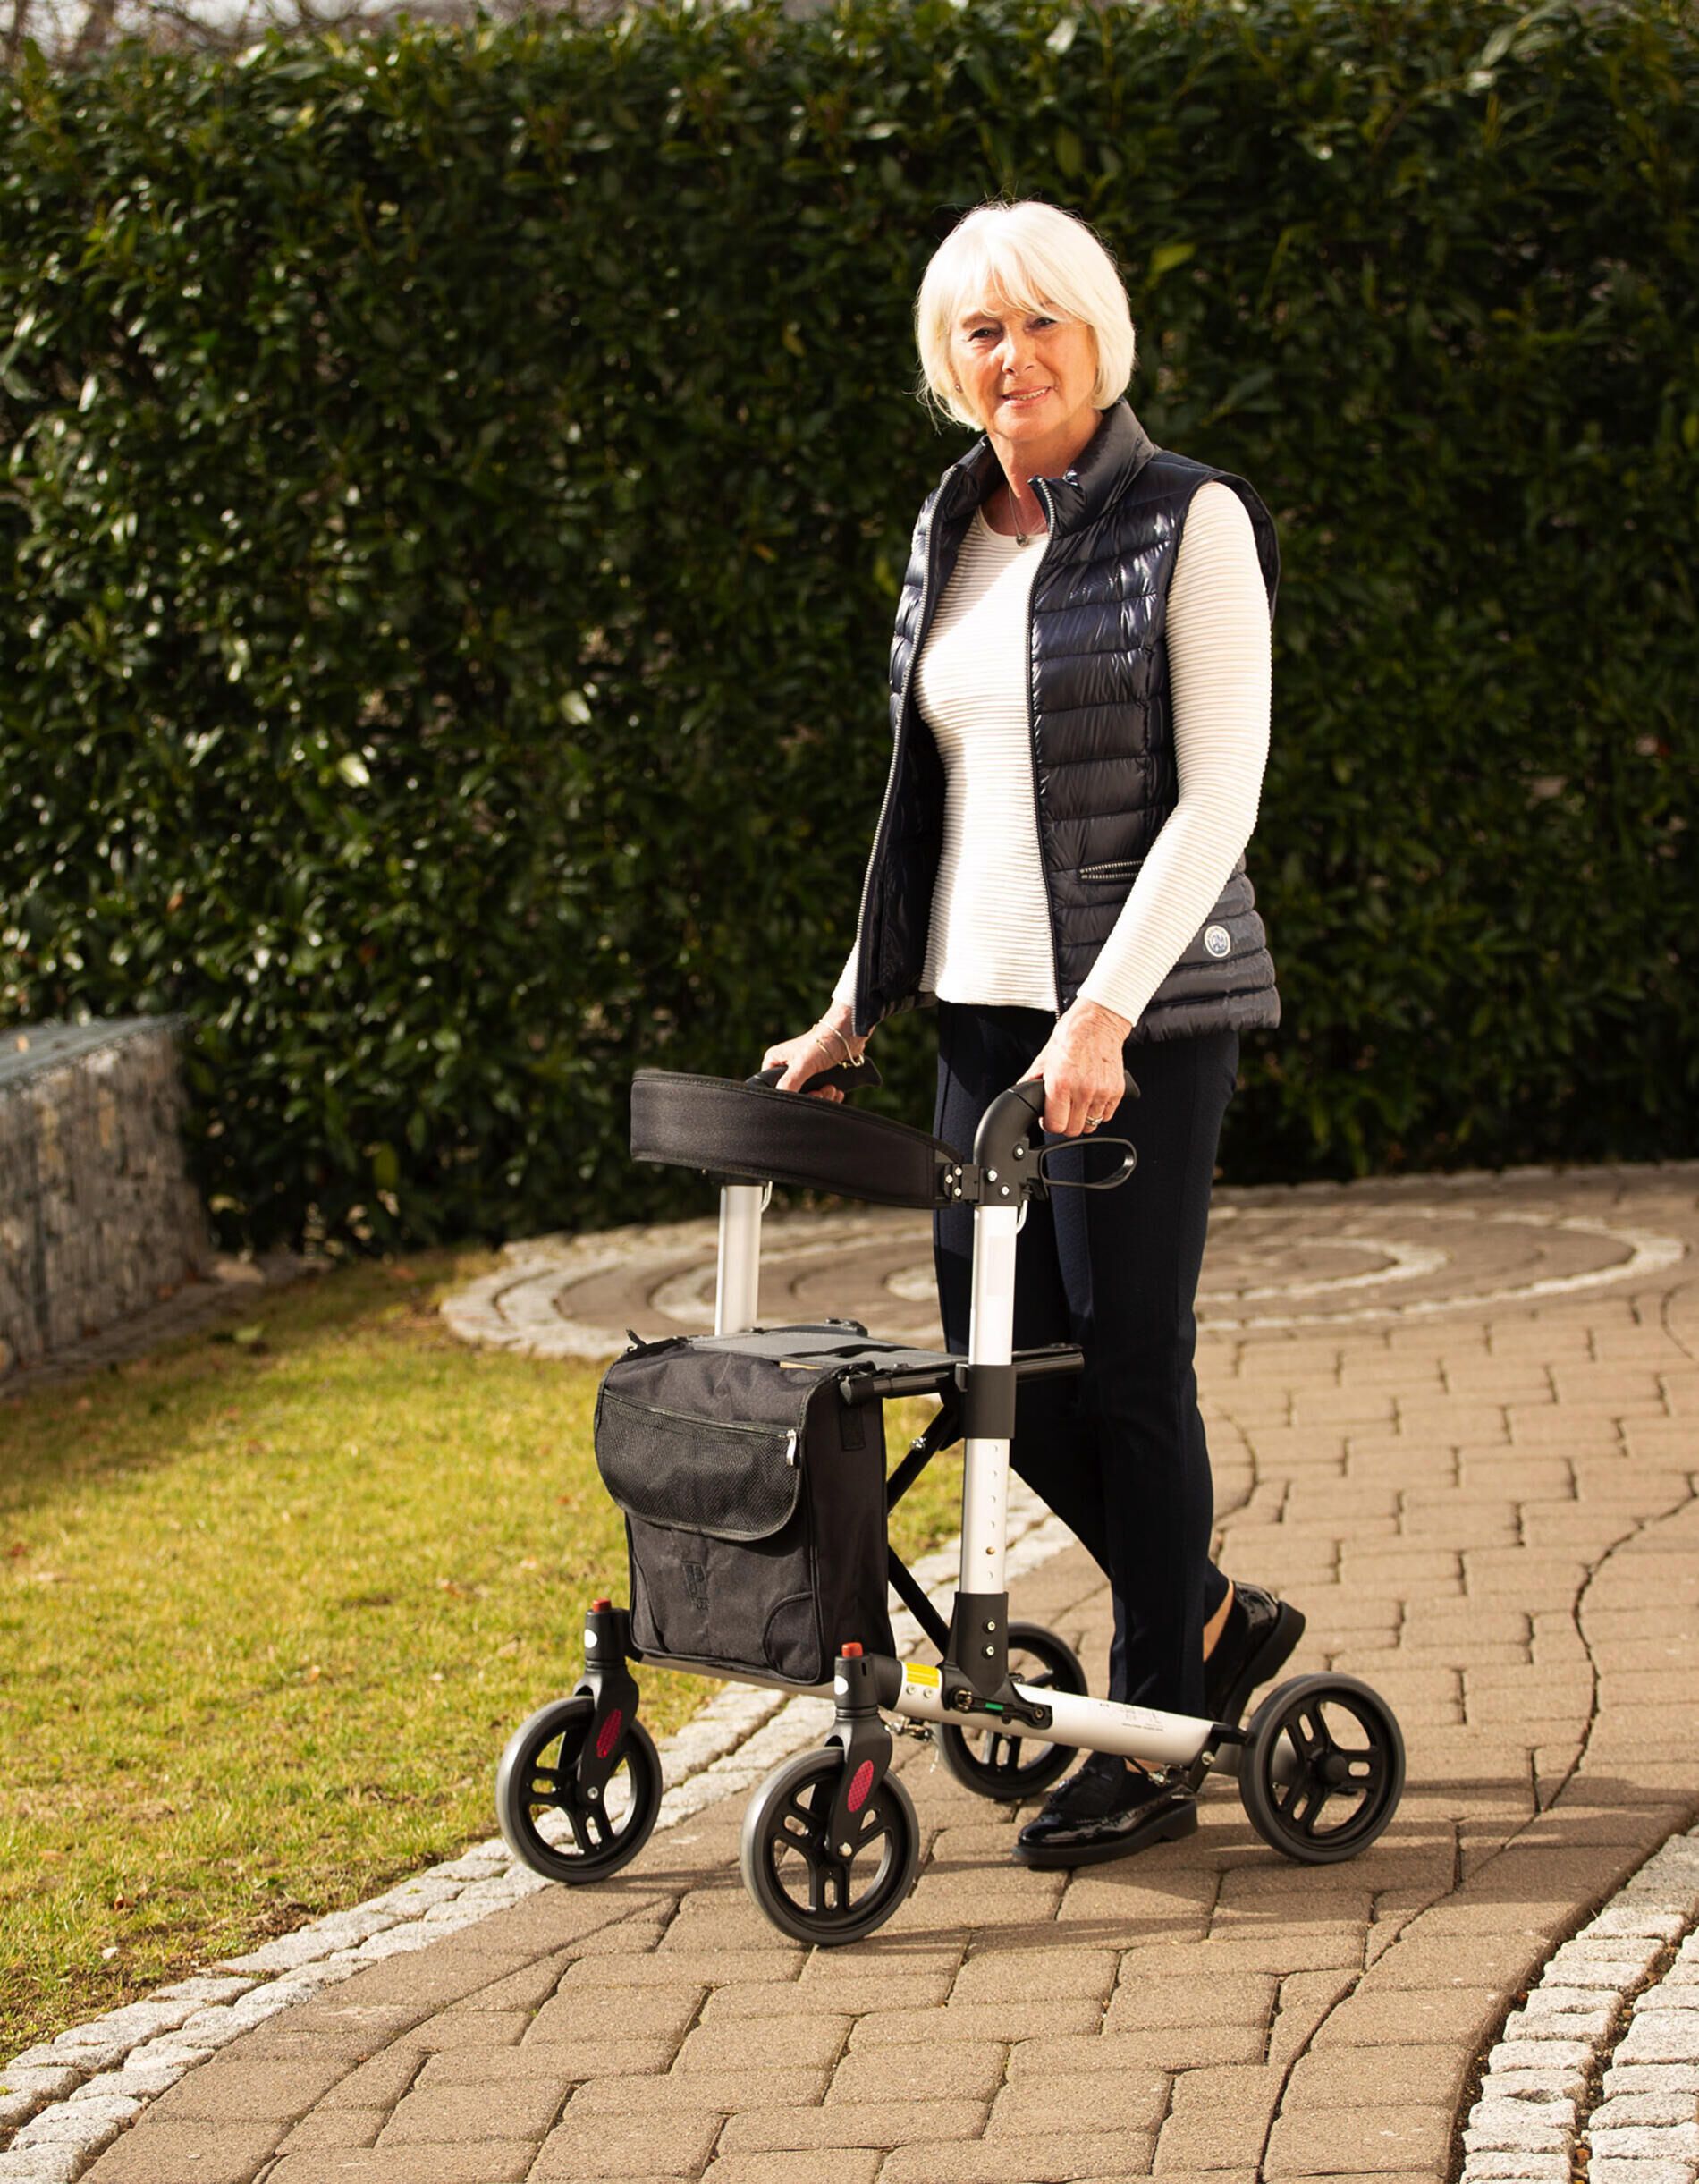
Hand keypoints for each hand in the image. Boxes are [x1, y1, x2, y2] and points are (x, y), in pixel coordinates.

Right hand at [760, 1008, 864, 1101]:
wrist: (847, 1034)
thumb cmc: (822, 1043)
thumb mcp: (802, 1064)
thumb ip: (789, 1083)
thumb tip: (782, 1101)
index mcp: (775, 1061)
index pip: (773, 1088)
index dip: (787, 1096)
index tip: (804, 1095)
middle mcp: (787, 1068)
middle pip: (794, 1094)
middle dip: (811, 1097)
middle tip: (821, 1093)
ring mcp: (803, 1073)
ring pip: (809, 1096)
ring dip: (823, 1097)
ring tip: (831, 1089)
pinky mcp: (819, 1077)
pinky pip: (821, 1095)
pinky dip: (829, 1096)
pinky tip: (837, 1092)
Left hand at [1022, 998, 1132, 1136]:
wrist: (1098, 1022)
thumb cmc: (1072, 1035)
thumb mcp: (1044, 1057)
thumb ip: (1032, 1080)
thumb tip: (1022, 1094)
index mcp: (1061, 1084)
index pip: (1056, 1125)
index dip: (1049, 1124)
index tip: (1049, 1118)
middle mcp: (1083, 1090)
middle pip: (1073, 1129)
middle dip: (1065, 1123)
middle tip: (1062, 1112)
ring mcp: (1102, 1092)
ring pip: (1091, 1125)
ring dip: (1082, 1119)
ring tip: (1078, 1104)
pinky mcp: (1117, 1091)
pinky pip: (1107, 1116)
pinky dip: (1098, 1112)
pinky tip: (1091, 1099)